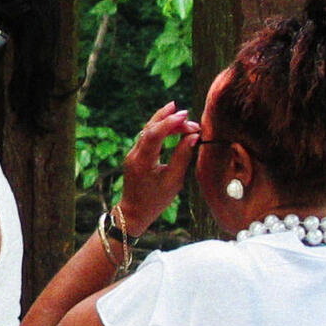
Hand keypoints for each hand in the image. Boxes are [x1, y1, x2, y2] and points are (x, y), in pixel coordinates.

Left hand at [118, 101, 197, 235]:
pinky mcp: (135, 155)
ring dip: (164, 122)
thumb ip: (182, 156)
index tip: (186, 115)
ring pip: (147, 131)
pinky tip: (171, 127)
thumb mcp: (173, 181)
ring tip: (182, 117)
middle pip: (149, 128)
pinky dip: (160, 130)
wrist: (134, 211)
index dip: (170, 122)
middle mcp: (134, 154)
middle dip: (167, 118)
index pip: (154, 134)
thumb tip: (193, 136)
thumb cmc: (156, 200)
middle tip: (186, 113)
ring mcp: (132, 154)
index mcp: (142, 161)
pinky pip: (146, 137)